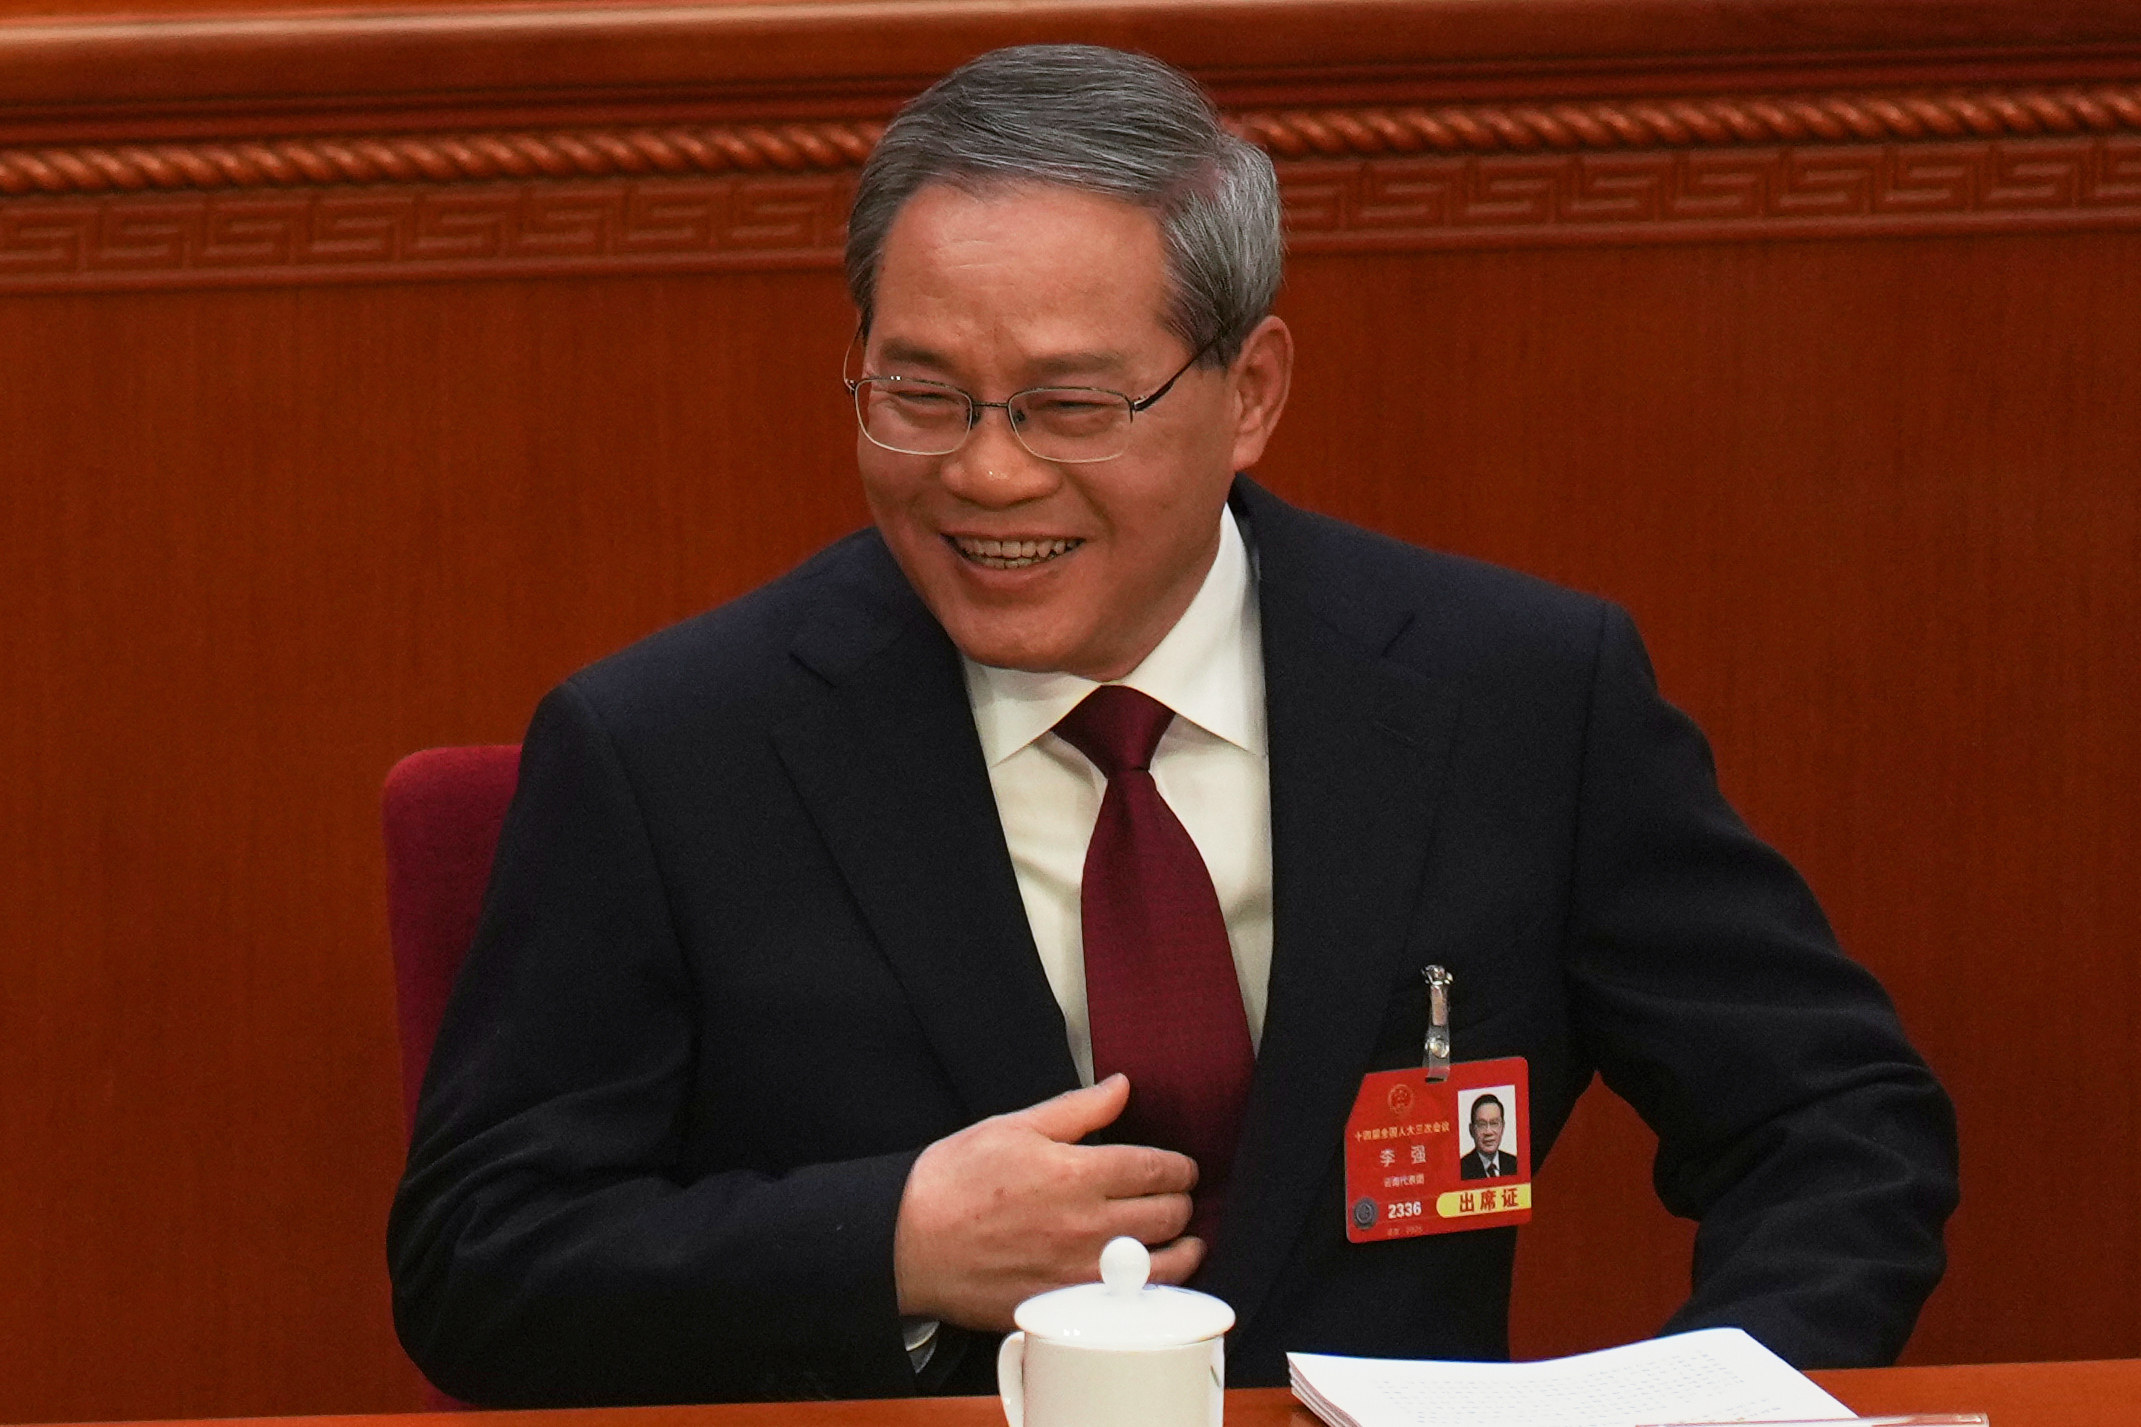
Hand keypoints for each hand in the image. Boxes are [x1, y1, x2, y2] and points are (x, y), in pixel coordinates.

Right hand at [892, 1074, 1203, 1329]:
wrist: (909, 1241)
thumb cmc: (953, 1182)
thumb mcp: (1014, 1126)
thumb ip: (1078, 1109)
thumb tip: (1121, 1088)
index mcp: (1078, 1174)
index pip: (1157, 1169)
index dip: (1179, 1167)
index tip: (1181, 1168)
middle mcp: (1087, 1226)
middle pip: (1168, 1215)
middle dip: (1181, 1201)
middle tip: (1178, 1197)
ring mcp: (1079, 1272)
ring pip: (1160, 1265)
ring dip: (1183, 1250)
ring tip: (1187, 1241)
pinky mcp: (1065, 1304)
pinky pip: (1127, 1302)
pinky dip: (1149, 1288)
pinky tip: (1149, 1277)